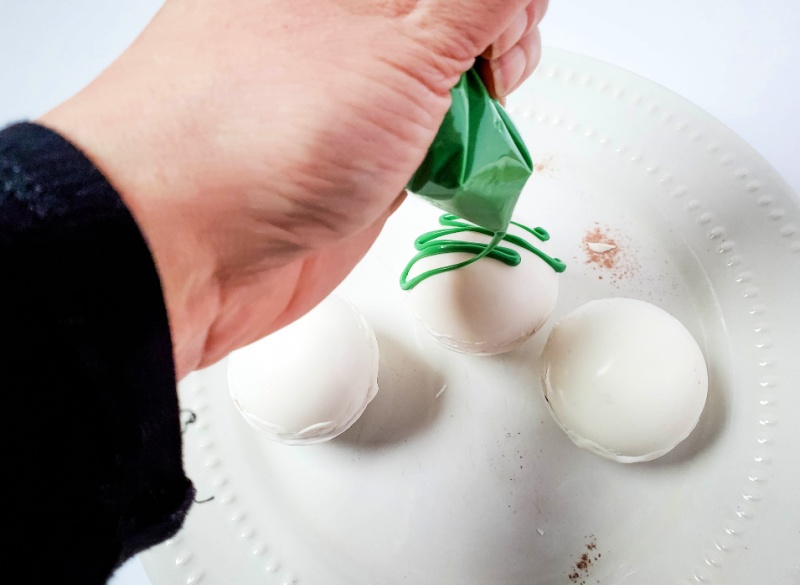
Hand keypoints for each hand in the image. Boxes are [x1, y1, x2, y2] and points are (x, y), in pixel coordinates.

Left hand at [40, 0, 547, 377]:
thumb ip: (473, 5)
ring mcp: (351, 93)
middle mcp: (342, 25)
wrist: (188, 252)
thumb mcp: (401, 43)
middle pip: (454, 20)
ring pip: (448, 80)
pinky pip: (429, 138)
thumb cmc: (255, 137)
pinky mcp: (359, 157)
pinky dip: (455, 150)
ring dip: (478, 101)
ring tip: (469, 123)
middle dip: (495, 41)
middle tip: (493, 71)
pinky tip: (452, 160)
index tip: (508, 22)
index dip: (495, 2)